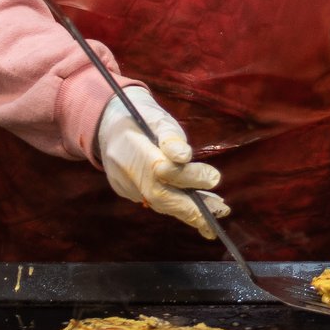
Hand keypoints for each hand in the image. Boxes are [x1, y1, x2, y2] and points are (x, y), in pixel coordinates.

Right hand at [96, 86, 227, 237]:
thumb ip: (171, 137)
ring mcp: (124, 184)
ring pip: (158, 203)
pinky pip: (154, 202)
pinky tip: (198, 205)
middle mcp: (125, 170)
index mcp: (132, 146)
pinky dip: (177, 205)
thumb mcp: (158, 118)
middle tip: (221, 211)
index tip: (214, 177)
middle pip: (159, 196)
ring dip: (189, 210)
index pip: (160, 169)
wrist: (108, 124)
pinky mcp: (126, 191)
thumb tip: (185, 156)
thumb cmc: (142, 117)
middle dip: (191, 207)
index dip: (187, 177)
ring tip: (217, 210)